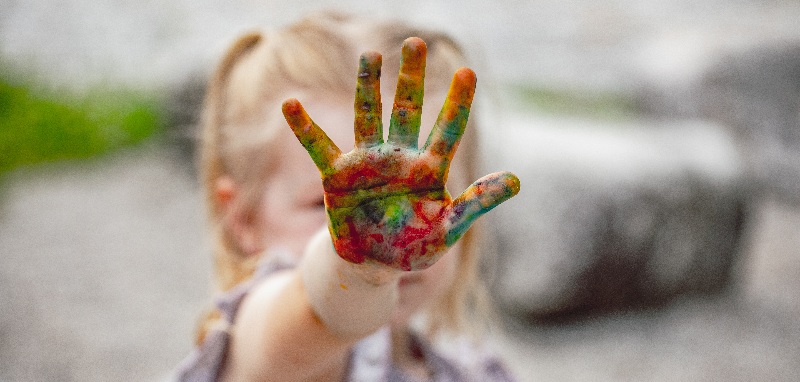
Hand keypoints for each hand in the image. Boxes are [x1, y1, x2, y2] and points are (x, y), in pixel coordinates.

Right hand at [282, 37, 518, 270]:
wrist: (375, 265)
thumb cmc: (414, 246)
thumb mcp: (449, 228)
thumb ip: (477, 203)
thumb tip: (516, 180)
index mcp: (428, 171)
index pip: (447, 130)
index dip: (457, 103)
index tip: (468, 71)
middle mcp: (398, 158)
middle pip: (407, 111)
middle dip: (411, 78)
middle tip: (416, 42)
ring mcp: (367, 164)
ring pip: (368, 118)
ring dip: (368, 88)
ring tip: (371, 56)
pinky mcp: (338, 177)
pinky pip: (319, 148)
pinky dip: (304, 129)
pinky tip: (290, 105)